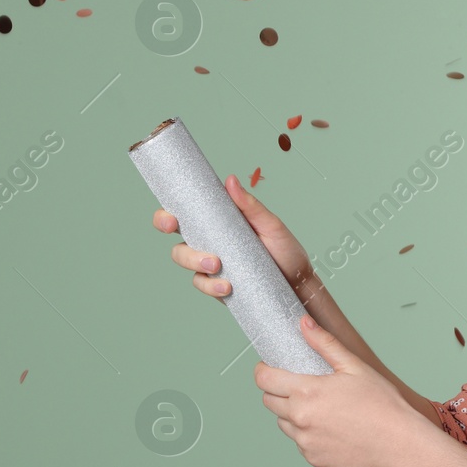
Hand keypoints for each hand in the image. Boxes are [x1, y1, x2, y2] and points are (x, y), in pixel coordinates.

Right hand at [152, 174, 315, 300]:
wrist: (299, 284)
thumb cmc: (285, 251)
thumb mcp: (270, 224)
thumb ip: (250, 205)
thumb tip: (230, 180)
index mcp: (219, 222)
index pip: (186, 214)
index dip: (167, 214)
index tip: (169, 217)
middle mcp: (210, 242)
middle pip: (177, 237)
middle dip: (169, 234)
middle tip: (177, 231)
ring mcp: (212, 265)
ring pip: (184, 259)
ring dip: (193, 261)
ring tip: (217, 265)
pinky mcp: (217, 285)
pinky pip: (202, 284)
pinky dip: (211, 286)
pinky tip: (227, 287)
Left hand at [255, 315, 418, 466]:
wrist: (400, 443)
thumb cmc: (382, 404)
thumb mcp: (354, 367)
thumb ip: (325, 344)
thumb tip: (303, 324)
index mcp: (307, 392)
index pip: (264, 380)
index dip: (263, 370)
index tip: (271, 367)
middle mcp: (300, 419)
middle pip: (269, 401)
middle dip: (278, 390)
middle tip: (300, 385)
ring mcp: (305, 442)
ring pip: (284, 423)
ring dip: (293, 413)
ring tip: (321, 408)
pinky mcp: (314, 458)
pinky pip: (301, 442)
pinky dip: (309, 433)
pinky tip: (332, 427)